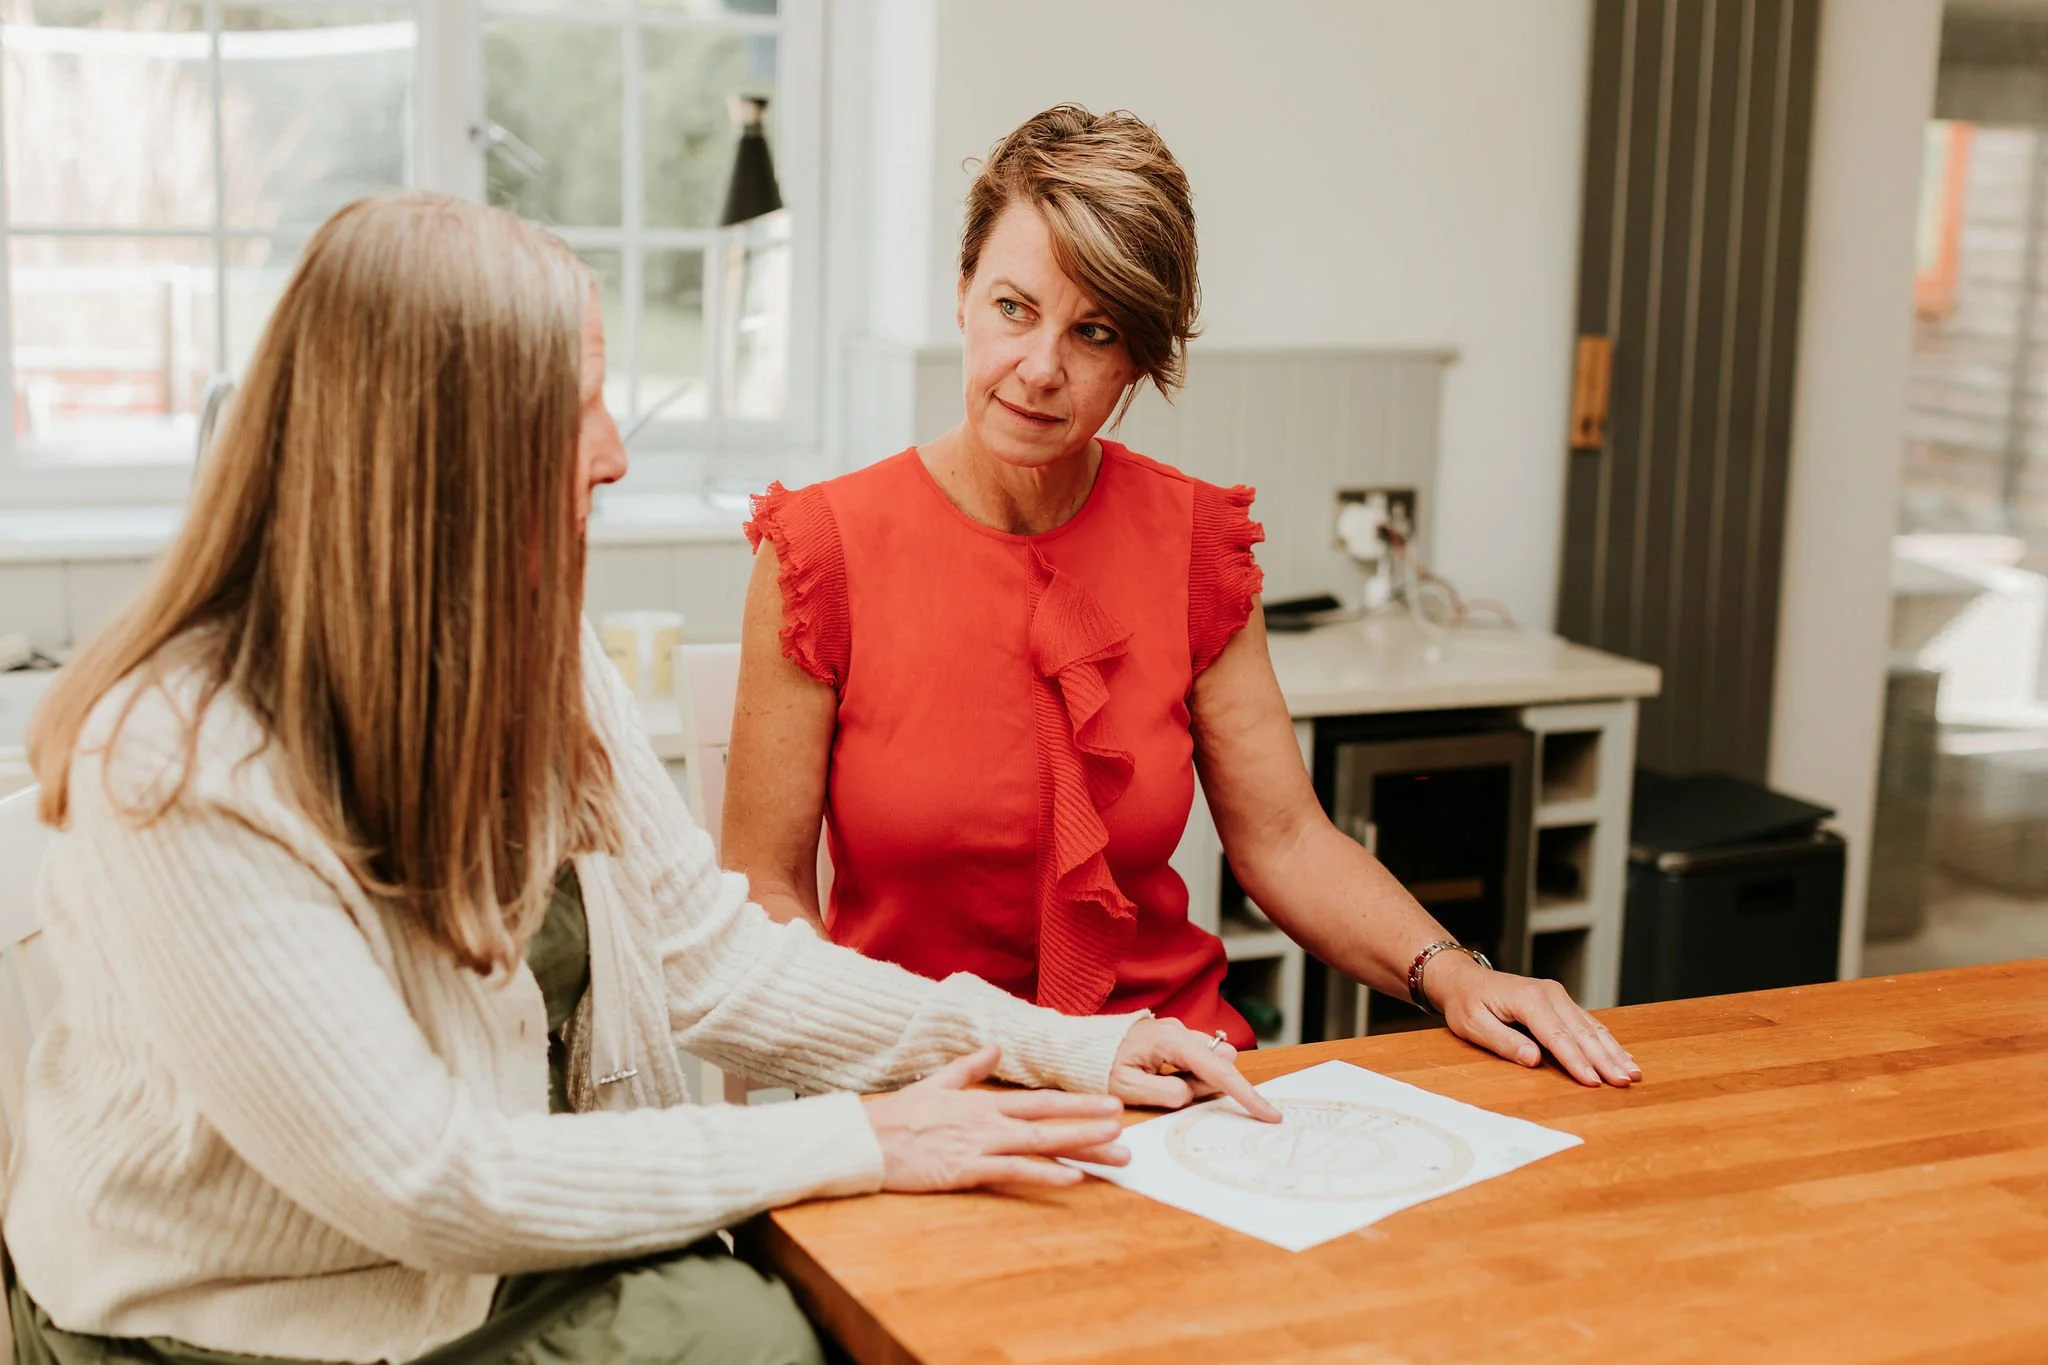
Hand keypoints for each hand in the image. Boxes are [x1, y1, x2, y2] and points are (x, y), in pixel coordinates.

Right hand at [861, 1045, 1129, 1191]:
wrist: (866, 1138)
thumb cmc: (898, 1115)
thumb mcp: (937, 1082)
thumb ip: (970, 1067)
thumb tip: (995, 1047)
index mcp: (983, 1102)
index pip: (1041, 1101)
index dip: (1078, 1102)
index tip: (1109, 1104)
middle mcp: (988, 1121)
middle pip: (1050, 1120)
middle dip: (1091, 1124)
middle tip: (1127, 1129)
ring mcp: (979, 1144)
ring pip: (1040, 1143)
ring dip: (1081, 1147)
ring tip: (1115, 1152)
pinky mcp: (966, 1169)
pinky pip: (1013, 1172)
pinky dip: (1044, 1174)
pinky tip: (1071, 1179)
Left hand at [1107, 1017, 1282, 1121]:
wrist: (1076, 1046)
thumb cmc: (1097, 1067)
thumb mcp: (1128, 1090)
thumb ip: (1168, 1094)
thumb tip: (1193, 1094)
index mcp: (1170, 1042)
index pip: (1218, 1071)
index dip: (1246, 1095)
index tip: (1269, 1114)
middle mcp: (1179, 1030)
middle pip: (1223, 1059)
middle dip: (1213, 1082)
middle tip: (1175, 1091)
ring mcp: (1177, 1031)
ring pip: (1212, 1059)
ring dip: (1199, 1079)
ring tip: (1161, 1084)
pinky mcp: (1173, 1036)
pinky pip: (1198, 1057)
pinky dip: (1190, 1073)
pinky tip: (1162, 1077)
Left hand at [1425, 953, 1641, 1086]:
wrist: (1465, 979)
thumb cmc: (1467, 1003)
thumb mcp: (1473, 1024)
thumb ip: (1503, 1042)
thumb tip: (1534, 1059)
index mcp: (1528, 999)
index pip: (1557, 1036)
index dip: (1576, 1061)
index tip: (1593, 1081)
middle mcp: (1549, 994)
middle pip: (1582, 1032)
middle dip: (1605, 1059)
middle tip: (1624, 1082)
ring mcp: (1558, 996)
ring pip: (1592, 1027)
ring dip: (1613, 1051)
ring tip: (1633, 1073)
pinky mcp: (1561, 1002)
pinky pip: (1589, 1024)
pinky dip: (1607, 1041)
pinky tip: (1623, 1056)